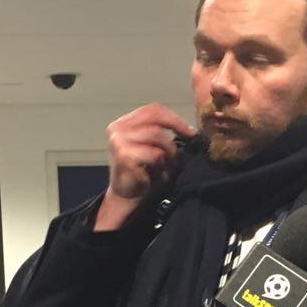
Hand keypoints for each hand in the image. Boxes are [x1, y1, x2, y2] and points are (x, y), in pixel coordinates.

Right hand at [94, 103, 195, 229]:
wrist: (126, 197)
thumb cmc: (141, 171)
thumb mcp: (149, 146)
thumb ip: (159, 131)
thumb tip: (188, 128)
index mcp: (123, 123)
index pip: (152, 109)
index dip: (174, 118)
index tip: (189, 131)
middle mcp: (118, 129)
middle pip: (156, 120)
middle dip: (174, 133)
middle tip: (183, 147)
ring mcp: (119, 142)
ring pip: (158, 137)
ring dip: (168, 154)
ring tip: (166, 167)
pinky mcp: (125, 156)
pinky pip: (155, 155)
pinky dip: (161, 166)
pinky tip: (158, 175)